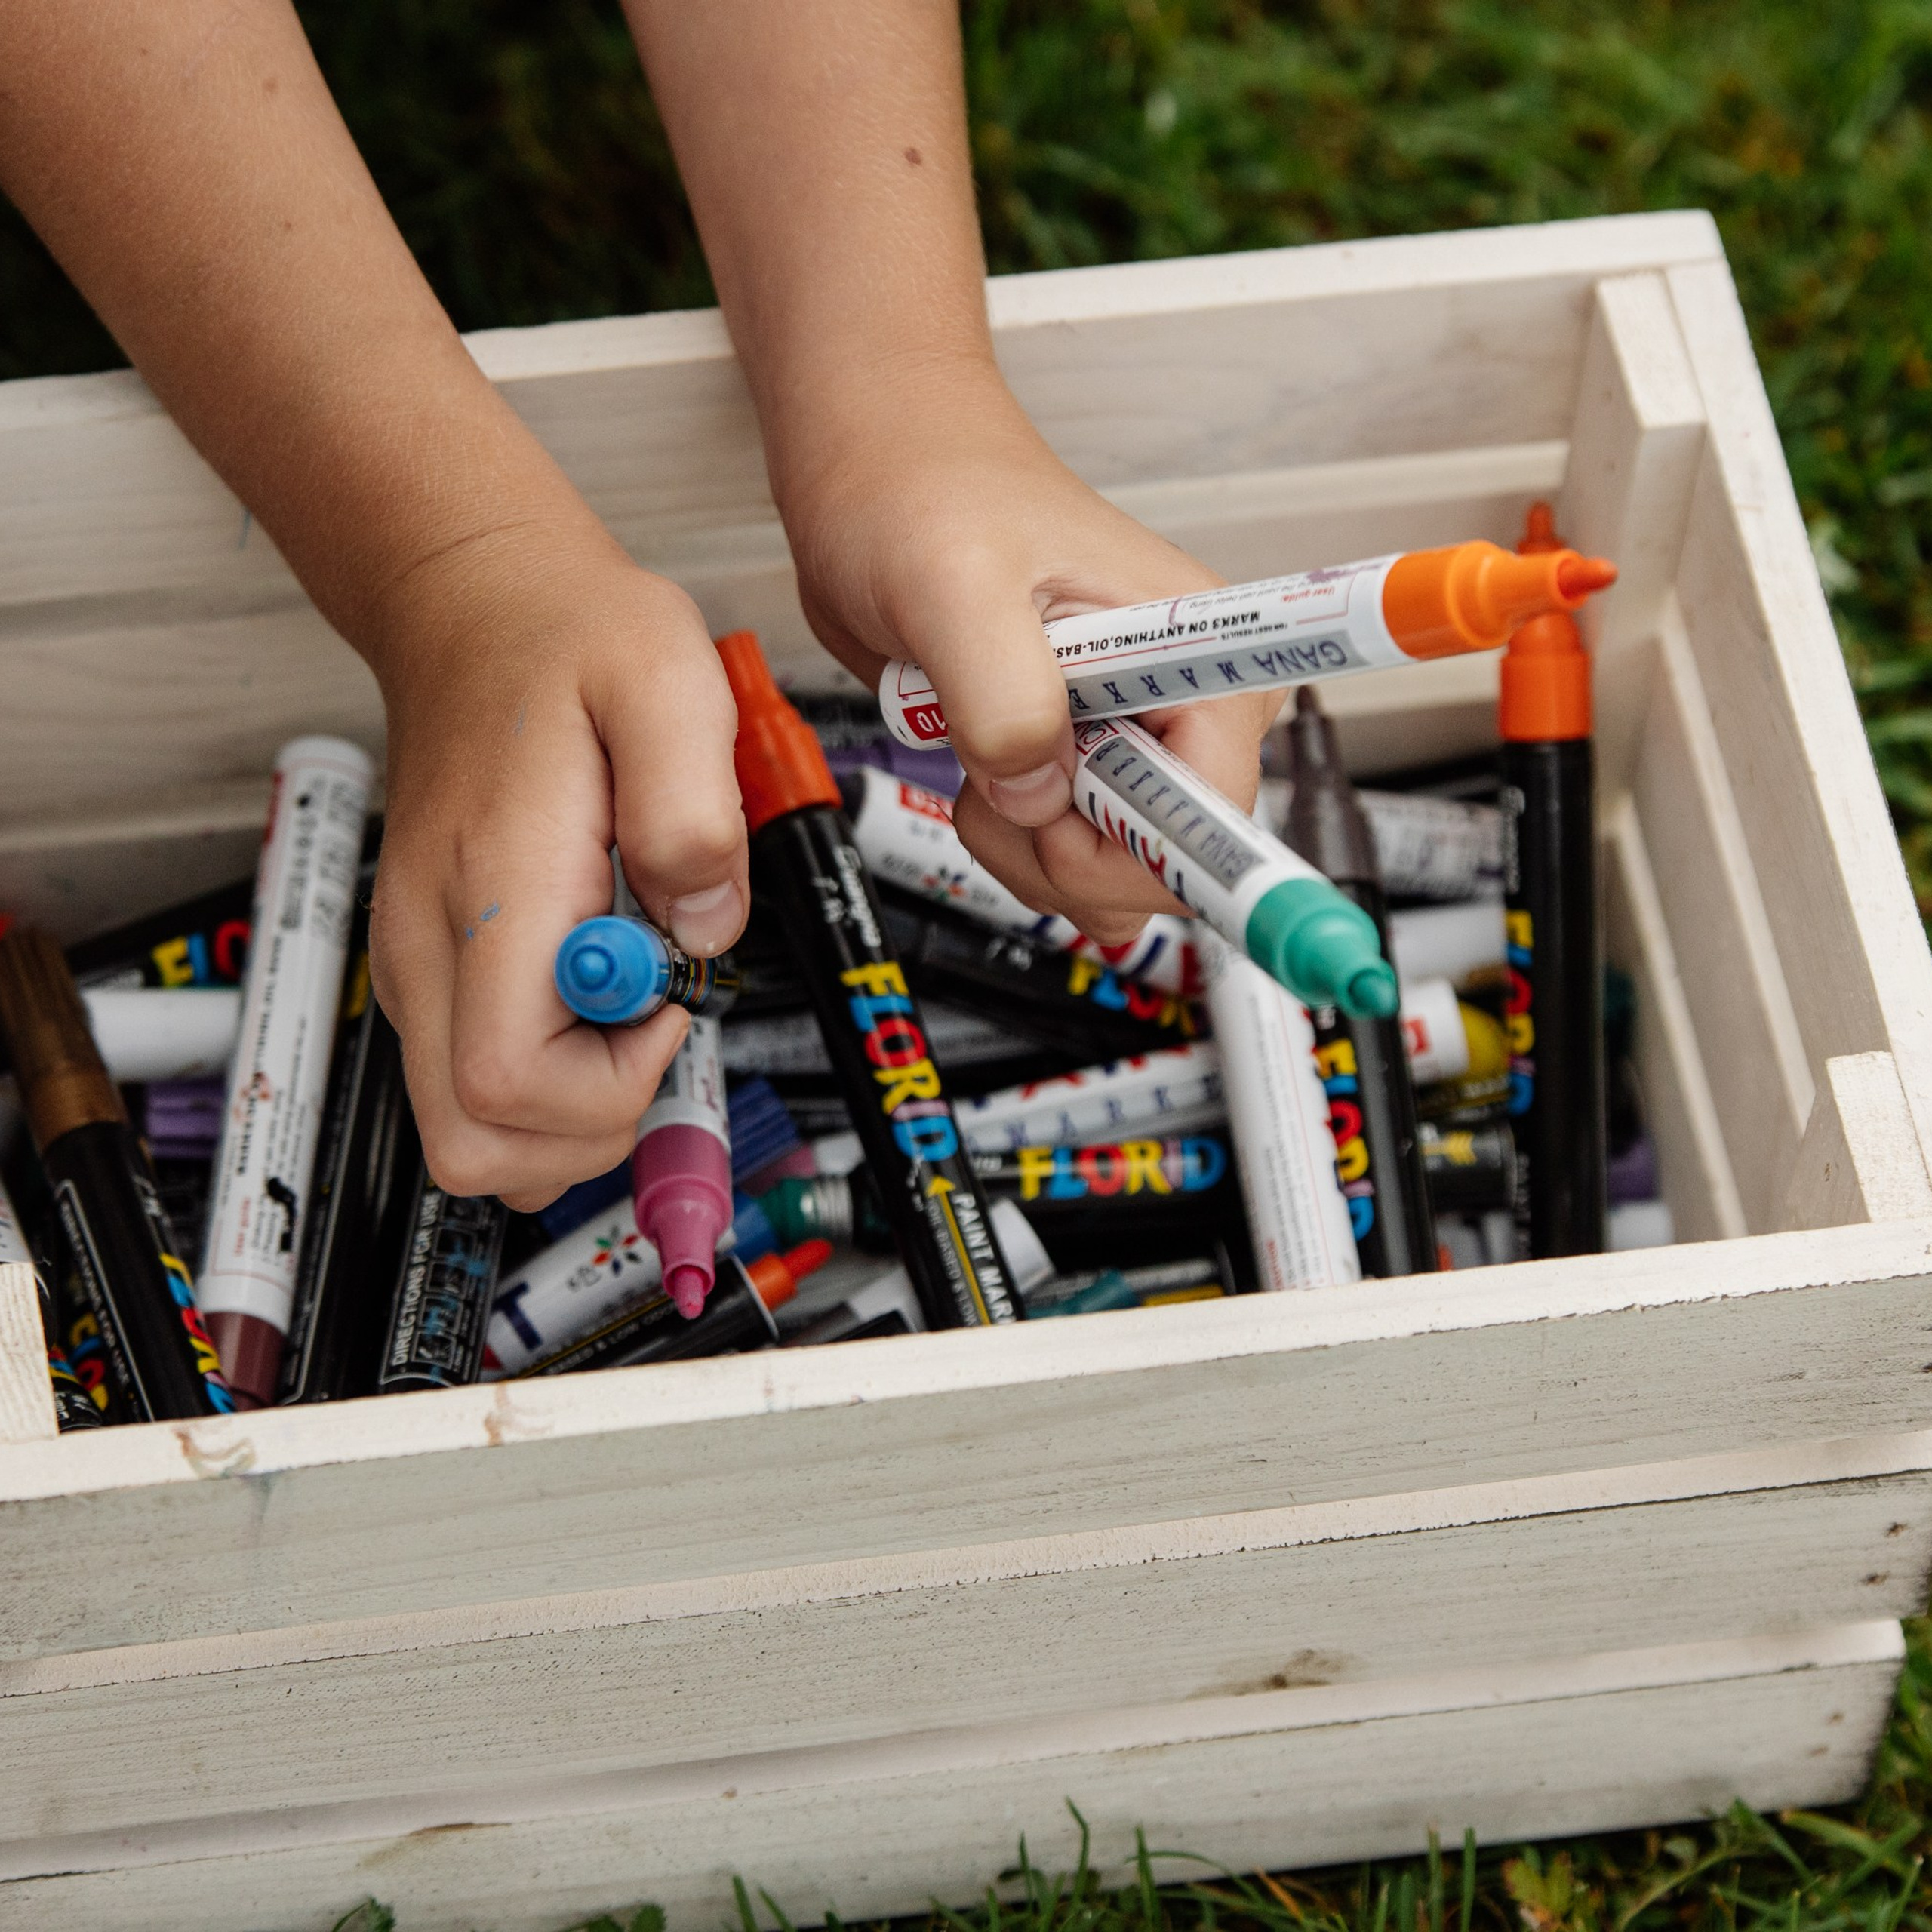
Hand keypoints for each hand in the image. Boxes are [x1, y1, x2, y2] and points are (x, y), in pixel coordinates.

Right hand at [367, 526, 747, 1209]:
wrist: (480, 606)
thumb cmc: (567, 640)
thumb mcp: (668, 685)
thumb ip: (694, 816)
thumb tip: (702, 934)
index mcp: (491, 894)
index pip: (507, 1086)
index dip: (607, 1087)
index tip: (663, 1001)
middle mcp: (430, 947)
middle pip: (475, 1146)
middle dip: (590, 1125)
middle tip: (649, 1017)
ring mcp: (420, 966)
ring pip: (471, 1137)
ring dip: (572, 1112)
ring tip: (626, 999)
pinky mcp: (434, 968)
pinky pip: (480, 1085)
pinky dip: (550, 1081)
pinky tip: (596, 993)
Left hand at [777, 365, 1281, 944]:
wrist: (878, 470)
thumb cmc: (923, 491)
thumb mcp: (951, 585)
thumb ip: (1002, 697)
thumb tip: (1037, 794)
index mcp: (1199, 653)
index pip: (1217, 810)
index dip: (1140, 852)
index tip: (1061, 835)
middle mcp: (1183, 701)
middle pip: (1170, 859)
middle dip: (1068, 857)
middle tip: (993, 786)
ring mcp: (1130, 734)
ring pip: (1116, 872)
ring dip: (1029, 852)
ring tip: (974, 763)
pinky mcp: (1079, 755)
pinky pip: (1073, 854)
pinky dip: (1015, 844)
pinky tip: (980, 776)